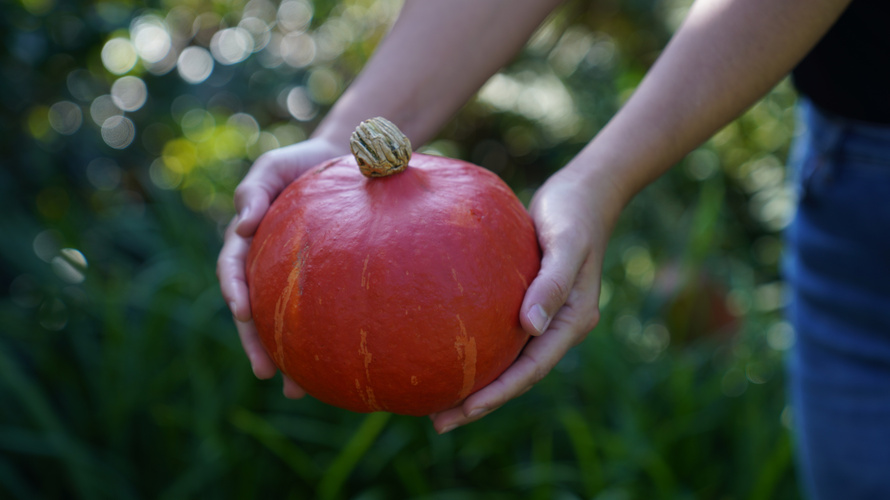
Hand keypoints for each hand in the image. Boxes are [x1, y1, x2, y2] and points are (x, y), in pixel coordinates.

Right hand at [217, 137, 348, 397]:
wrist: (344, 164)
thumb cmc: (303, 164)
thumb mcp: (274, 166)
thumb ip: (254, 189)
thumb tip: (243, 223)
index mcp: (248, 240)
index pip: (233, 271)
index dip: (234, 292)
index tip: (241, 312)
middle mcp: (264, 265)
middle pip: (253, 312)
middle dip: (256, 343)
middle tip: (265, 371)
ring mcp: (290, 278)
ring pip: (282, 323)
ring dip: (284, 356)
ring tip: (296, 388)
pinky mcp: (318, 284)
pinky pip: (316, 315)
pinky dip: (318, 341)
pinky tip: (331, 367)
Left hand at [429, 165, 623, 432]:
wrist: (581, 193)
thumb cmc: (572, 214)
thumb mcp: (566, 244)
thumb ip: (552, 282)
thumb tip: (529, 326)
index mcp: (571, 322)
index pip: (532, 369)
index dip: (498, 393)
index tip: (463, 410)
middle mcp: (556, 327)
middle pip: (516, 375)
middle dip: (480, 402)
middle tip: (437, 422)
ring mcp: (542, 318)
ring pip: (506, 360)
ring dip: (476, 382)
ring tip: (435, 400)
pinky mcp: (526, 303)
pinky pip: (498, 334)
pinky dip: (475, 349)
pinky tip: (444, 351)